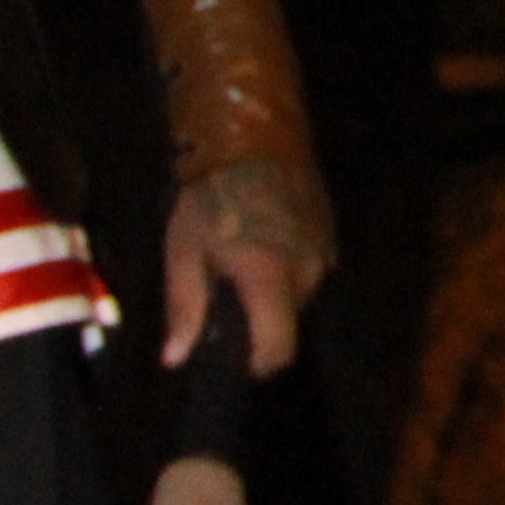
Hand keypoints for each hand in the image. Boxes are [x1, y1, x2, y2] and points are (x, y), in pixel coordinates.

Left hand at [161, 158, 324, 376]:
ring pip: (299, 297)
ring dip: (273, 297)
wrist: (254, 138)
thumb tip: (175, 358)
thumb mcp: (183, 253)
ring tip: (239, 273)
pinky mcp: (330, 233)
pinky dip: (285, 272)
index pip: (278, 346)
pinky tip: (259, 251)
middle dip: (259, 324)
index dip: (258, 364)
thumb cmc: (209, 198)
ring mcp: (324, 250)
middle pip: (288, 323)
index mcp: (270, 279)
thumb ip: (184, 308)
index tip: (237, 366)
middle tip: (225, 306)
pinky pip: (308, 270)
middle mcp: (307, 271)